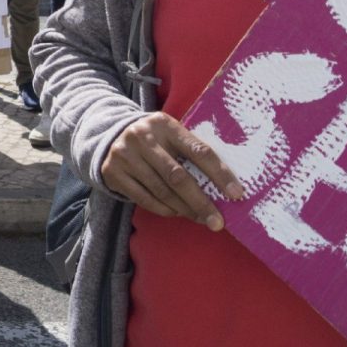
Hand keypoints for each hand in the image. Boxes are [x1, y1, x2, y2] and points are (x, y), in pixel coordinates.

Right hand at [99, 112, 244, 230]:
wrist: (109, 135)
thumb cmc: (154, 139)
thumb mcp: (170, 134)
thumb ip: (191, 151)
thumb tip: (224, 186)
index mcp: (165, 124)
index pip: (198, 151)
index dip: (219, 174)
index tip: (236, 195)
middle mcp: (142, 137)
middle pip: (178, 176)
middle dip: (201, 202)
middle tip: (218, 222)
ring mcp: (124, 154)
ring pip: (161, 191)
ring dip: (184, 209)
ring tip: (200, 219)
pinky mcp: (113, 172)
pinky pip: (144, 198)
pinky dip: (164, 209)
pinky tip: (176, 212)